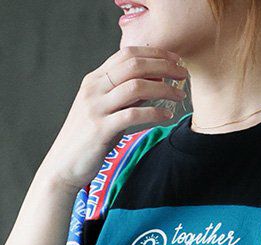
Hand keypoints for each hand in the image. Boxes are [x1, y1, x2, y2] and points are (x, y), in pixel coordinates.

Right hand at [40, 45, 188, 192]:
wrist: (65, 163)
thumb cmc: (90, 137)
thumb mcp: (107, 110)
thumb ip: (127, 95)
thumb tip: (155, 81)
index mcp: (95, 80)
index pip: (126, 54)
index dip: (154, 53)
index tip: (176, 60)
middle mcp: (94, 89)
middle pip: (133, 65)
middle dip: (163, 66)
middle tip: (184, 74)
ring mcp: (96, 108)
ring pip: (135, 87)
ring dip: (163, 89)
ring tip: (180, 95)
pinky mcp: (101, 129)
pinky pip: (133, 115)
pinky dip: (154, 113)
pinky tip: (168, 116)